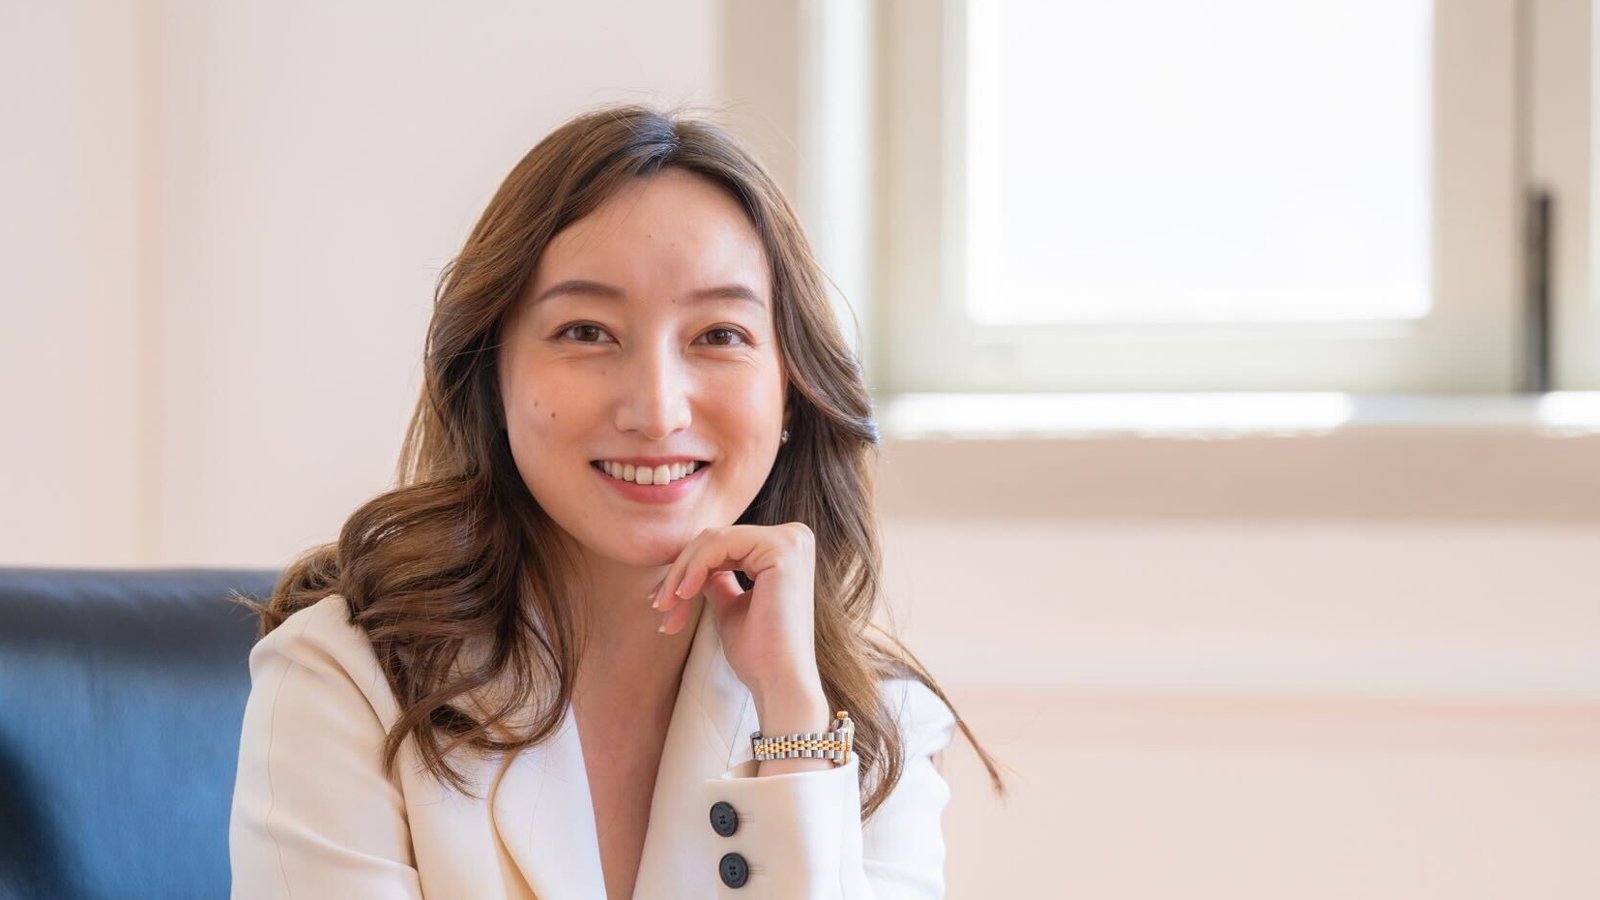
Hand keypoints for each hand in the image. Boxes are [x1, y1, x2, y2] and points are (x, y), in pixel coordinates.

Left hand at [652, 522, 821, 705]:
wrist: (778, 683)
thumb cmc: (759, 653)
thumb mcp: (731, 606)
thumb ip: (718, 580)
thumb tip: (695, 567)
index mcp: (786, 550)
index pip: (723, 545)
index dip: (688, 569)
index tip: (663, 601)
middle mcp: (795, 537)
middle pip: (717, 539)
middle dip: (681, 572)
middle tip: (659, 606)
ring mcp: (791, 540)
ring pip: (714, 540)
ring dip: (682, 574)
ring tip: (666, 607)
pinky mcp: (782, 549)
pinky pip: (720, 545)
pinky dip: (694, 569)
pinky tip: (683, 595)